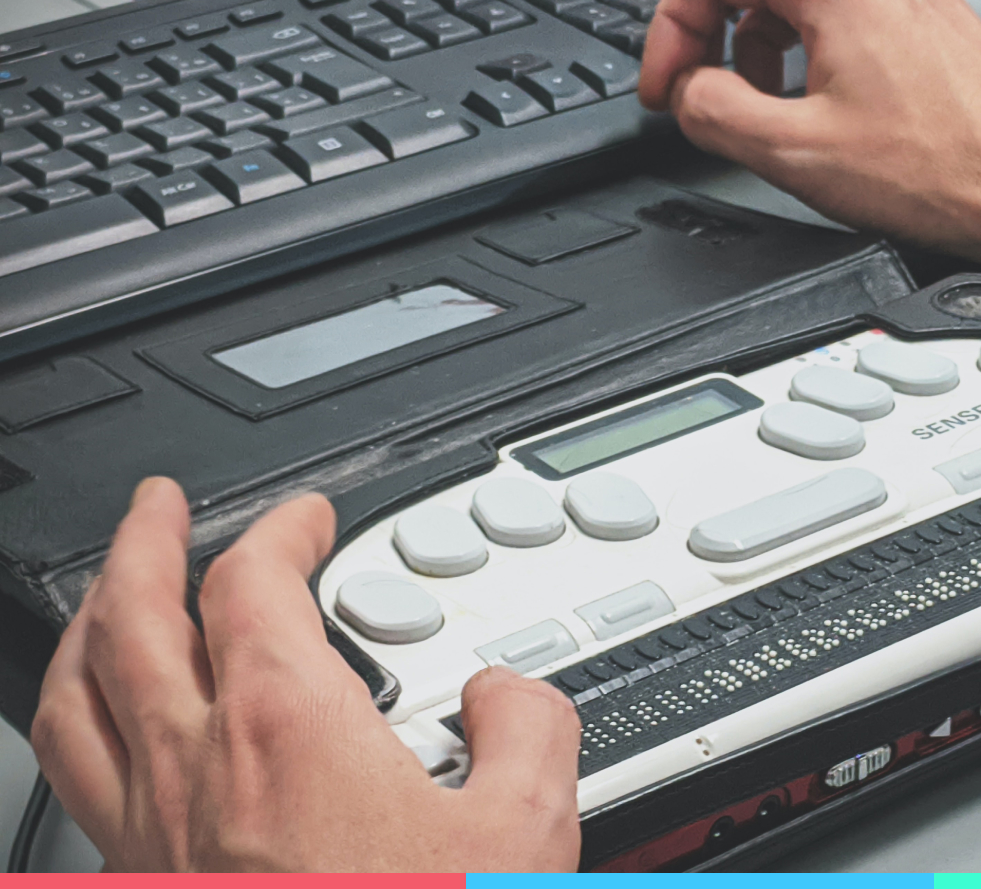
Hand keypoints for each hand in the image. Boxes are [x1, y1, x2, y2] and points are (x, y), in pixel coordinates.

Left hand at [31, 477, 580, 871]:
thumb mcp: (524, 833)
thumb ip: (530, 727)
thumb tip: (507, 691)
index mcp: (288, 730)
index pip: (255, 583)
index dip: (282, 530)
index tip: (308, 520)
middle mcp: (196, 770)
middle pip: (134, 616)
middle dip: (147, 542)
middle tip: (162, 504)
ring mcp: (147, 835)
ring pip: (77, 694)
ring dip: (92, 621)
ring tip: (113, 592)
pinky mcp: (136, 888)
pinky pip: (76, 779)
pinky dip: (81, 722)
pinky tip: (106, 732)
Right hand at [640, 0, 980, 257]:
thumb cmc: (946, 170)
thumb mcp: (793, 152)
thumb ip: (713, 112)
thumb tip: (687, 94)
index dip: (672, 33)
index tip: (668, 87)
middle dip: (714, 42)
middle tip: (700, 100)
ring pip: (801, 1)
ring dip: (760, 54)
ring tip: (765, 116)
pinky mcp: (930, 28)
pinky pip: (846, 22)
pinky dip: (811, 59)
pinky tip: (820, 115)